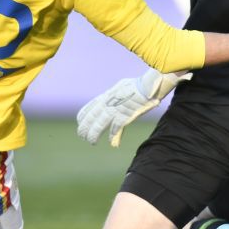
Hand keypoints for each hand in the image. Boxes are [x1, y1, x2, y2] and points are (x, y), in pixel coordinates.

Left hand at [76, 69, 190, 145]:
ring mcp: (116, 109)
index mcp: (106, 96)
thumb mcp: (121, 88)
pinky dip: (114, 137)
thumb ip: (114, 98)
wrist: (148, 85)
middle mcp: (108, 102)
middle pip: (92, 117)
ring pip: (100, 124)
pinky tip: (112, 143)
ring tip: (92, 141)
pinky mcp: (125, 115)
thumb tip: (110, 103)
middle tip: (82, 136)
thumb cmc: (137, 86)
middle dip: (85, 127)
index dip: (83, 116)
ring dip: (94, 134)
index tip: (79, 123)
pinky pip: (116, 128)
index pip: (90, 107)